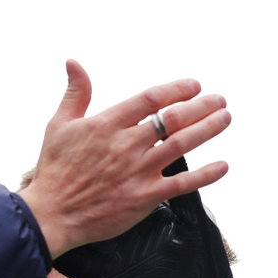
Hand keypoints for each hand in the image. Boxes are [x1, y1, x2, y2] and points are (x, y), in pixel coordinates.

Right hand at [18, 60, 231, 256]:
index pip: (150, 99)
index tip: (194, 85)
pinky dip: (206, 175)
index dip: (176, 90)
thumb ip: (75, 94)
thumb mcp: (59, 125)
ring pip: (182, 144)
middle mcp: (127, 144)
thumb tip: (74, 63)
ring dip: (208, 129)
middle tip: (219, 100)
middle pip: (173, 119)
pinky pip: (183, 184)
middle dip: (201, 106)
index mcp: (108, 124)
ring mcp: (139, 171)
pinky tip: (223, 165)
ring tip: (225, 118)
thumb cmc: (55, 170)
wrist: (52, 214)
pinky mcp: (145, 197)